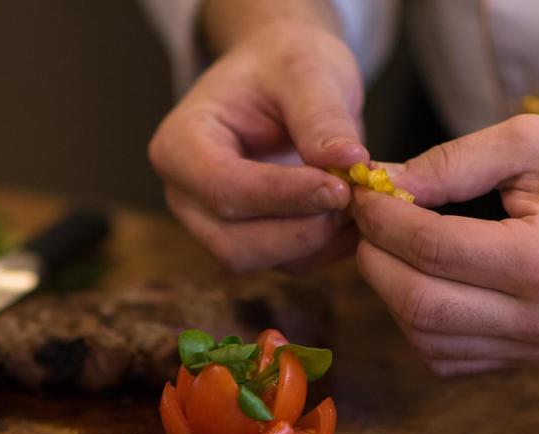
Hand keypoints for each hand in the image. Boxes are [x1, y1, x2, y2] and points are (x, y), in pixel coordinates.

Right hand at [148, 21, 369, 274]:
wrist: (280, 78)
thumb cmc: (282, 65)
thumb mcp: (306, 70)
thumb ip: (322, 117)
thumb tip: (350, 162)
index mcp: (180, 145)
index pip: (222, 188)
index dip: (283, 196)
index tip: (341, 186)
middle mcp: (185, 195)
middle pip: (233, 242)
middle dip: (300, 229)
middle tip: (355, 197)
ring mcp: (212, 224)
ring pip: (259, 261)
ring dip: (316, 241)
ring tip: (358, 200)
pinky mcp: (247, 241)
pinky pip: (285, 264)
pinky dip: (325, 247)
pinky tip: (352, 214)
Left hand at [351, 114, 538, 374]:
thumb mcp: (533, 142)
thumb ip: (453, 162)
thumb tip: (381, 184)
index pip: (431, 249)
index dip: (382, 219)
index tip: (365, 191)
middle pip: (417, 304)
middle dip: (374, 258)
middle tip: (368, 220)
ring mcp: (537, 348)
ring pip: (424, 339)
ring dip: (390, 292)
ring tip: (392, 245)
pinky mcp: (529, 361)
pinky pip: (446, 357)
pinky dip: (417, 322)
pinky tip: (423, 278)